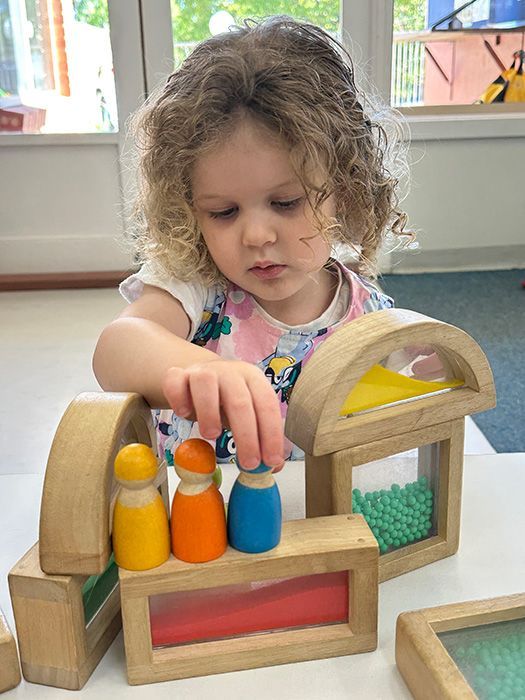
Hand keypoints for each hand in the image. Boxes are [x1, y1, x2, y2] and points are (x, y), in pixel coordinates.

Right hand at [162, 360, 284, 471]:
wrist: (201, 376)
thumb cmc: (227, 400)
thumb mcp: (248, 415)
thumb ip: (260, 437)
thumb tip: (274, 466)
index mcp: (253, 379)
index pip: (267, 404)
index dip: (271, 434)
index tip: (271, 461)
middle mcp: (230, 372)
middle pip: (239, 401)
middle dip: (246, 436)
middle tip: (248, 463)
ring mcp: (202, 371)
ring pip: (206, 383)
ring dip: (209, 413)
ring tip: (212, 435)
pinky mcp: (178, 374)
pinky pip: (175, 382)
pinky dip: (178, 399)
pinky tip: (184, 414)